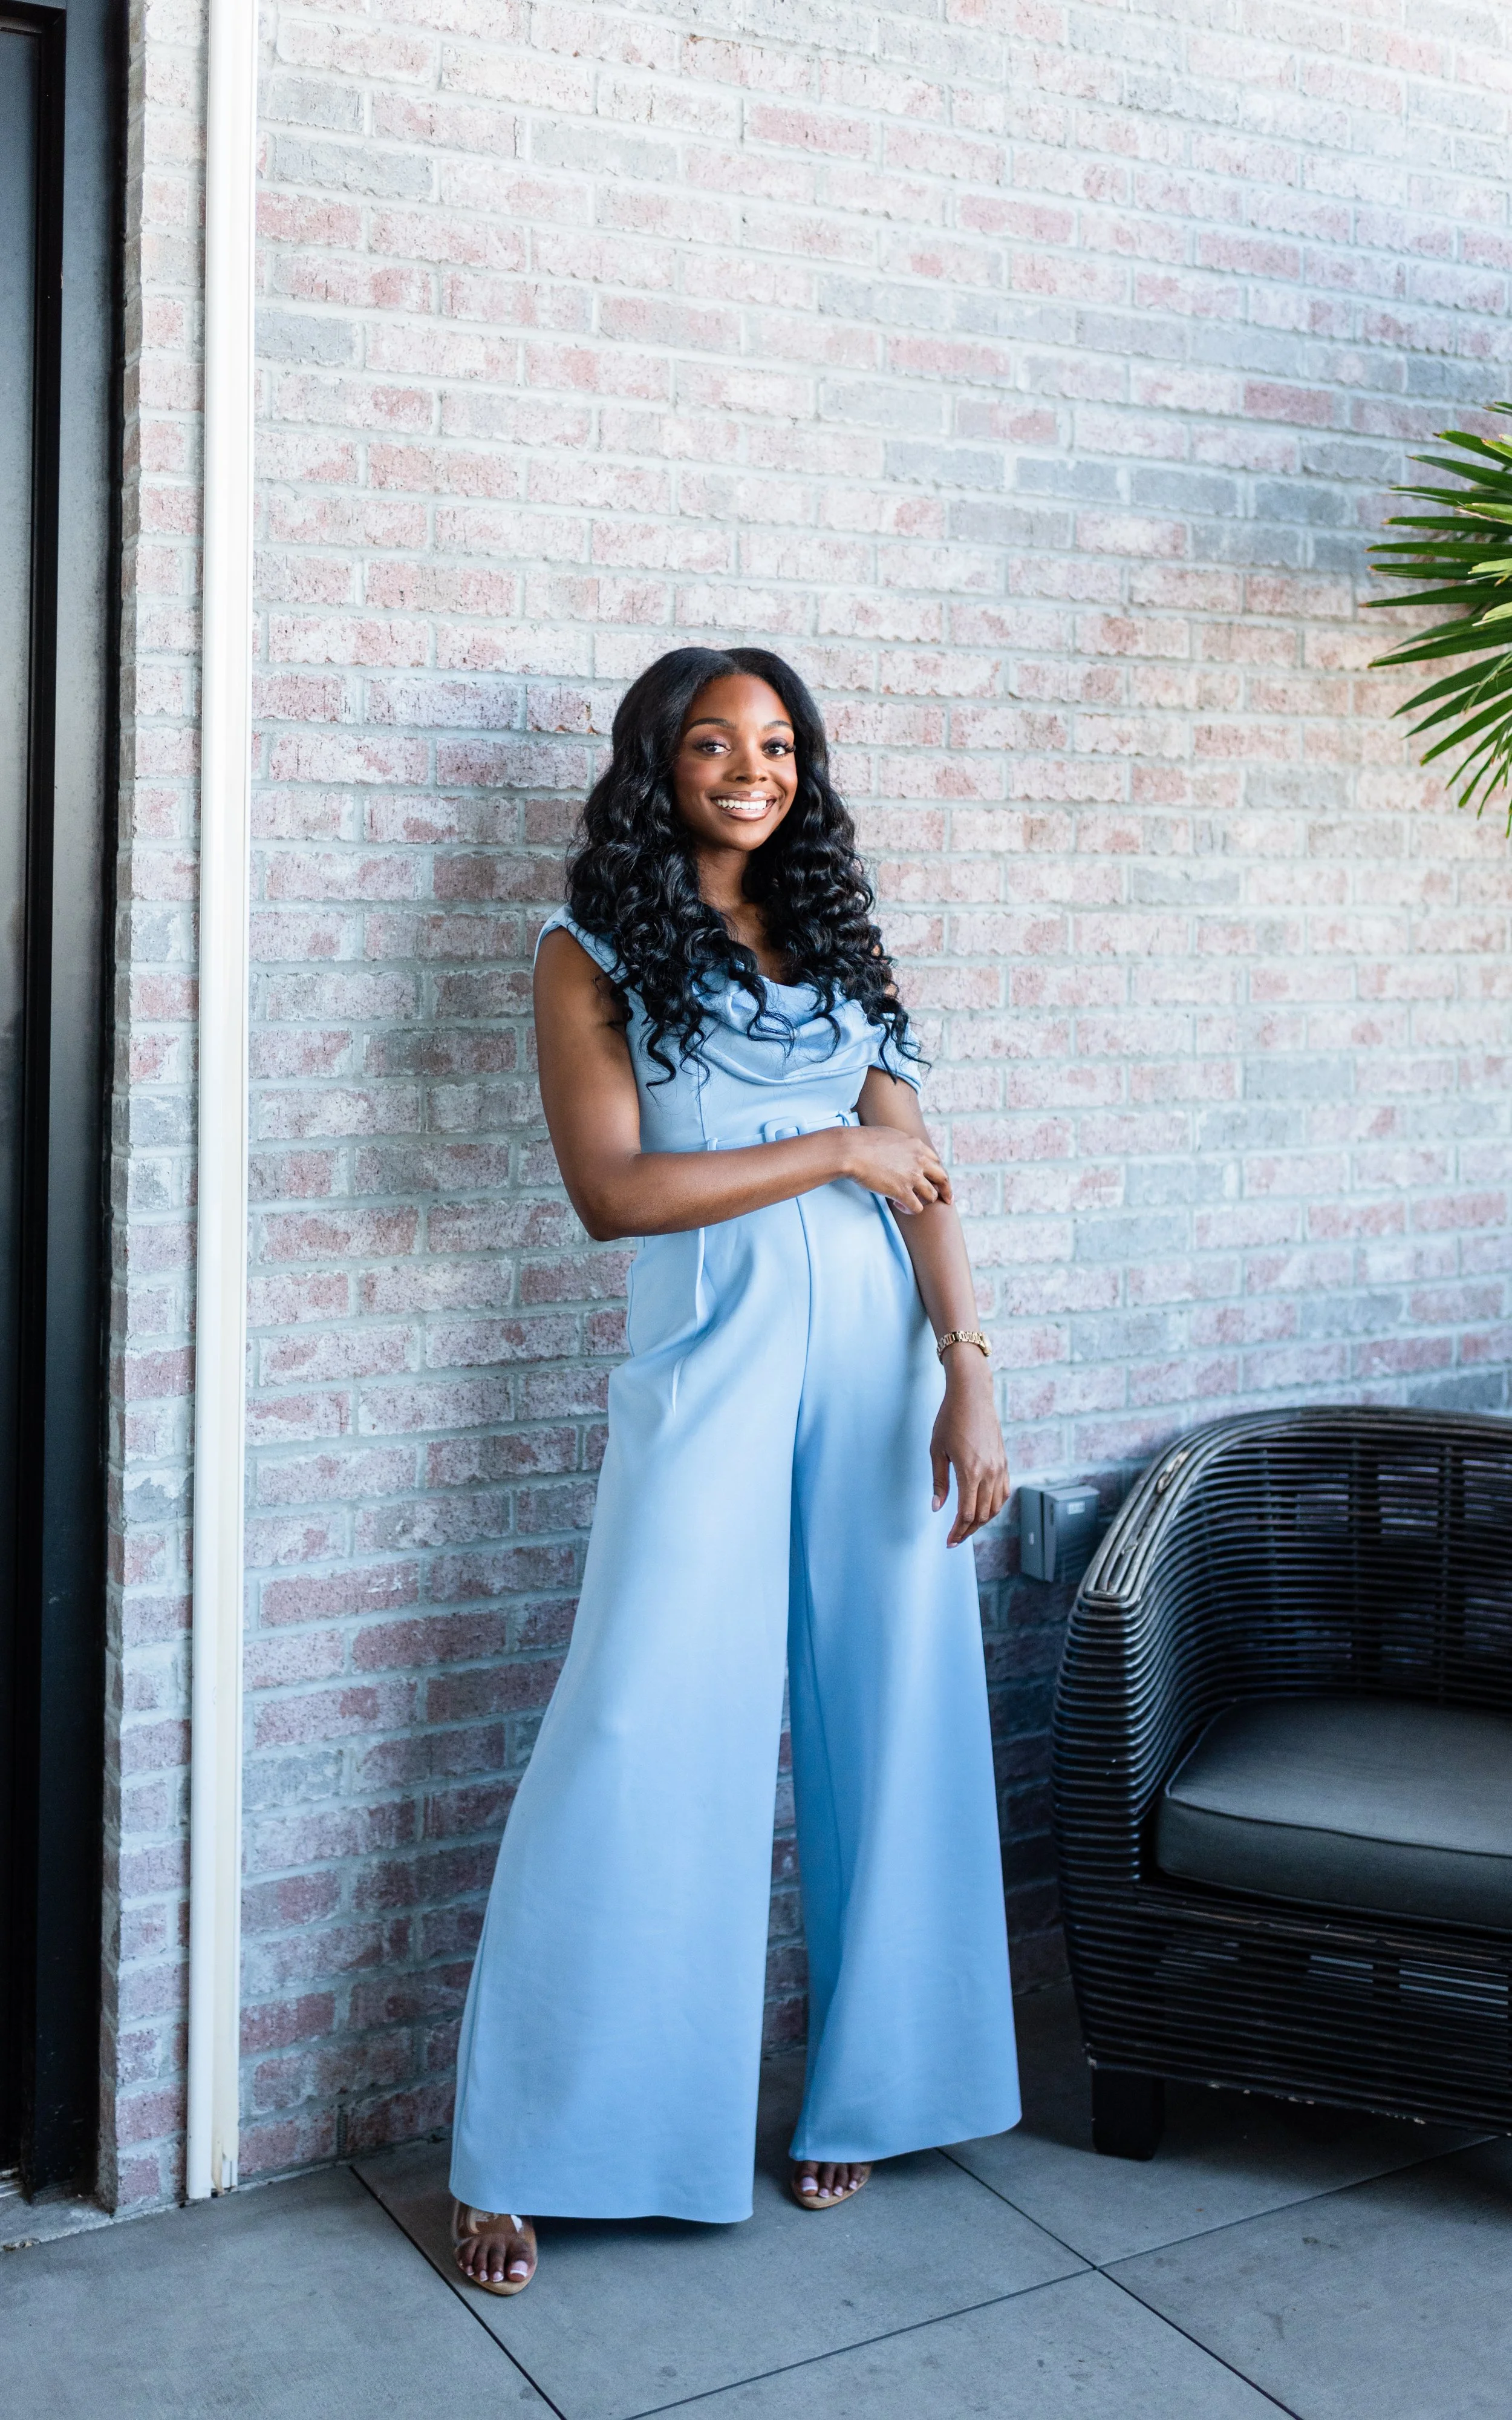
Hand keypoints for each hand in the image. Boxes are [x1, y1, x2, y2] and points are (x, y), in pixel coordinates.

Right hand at [842, 1126, 952, 1212]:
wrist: (852, 1150)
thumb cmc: (863, 1141)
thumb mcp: (890, 1135)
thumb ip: (902, 1145)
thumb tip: (899, 1150)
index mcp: (917, 1146)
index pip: (936, 1161)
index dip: (937, 1172)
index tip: (937, 1180)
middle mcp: (919, 1160)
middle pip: (942, 1178)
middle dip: (946, 1190)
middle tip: (947, 1200)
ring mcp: (912, 1176)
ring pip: (931, 1195)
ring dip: (923, 1200)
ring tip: (909, 1201)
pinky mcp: (902, 1191)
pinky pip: (917, 1207)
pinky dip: (911, 1209)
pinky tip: (900, 1206)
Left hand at [930, 1354, 1008, 1546]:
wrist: (972, 1395)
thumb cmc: (950, 1419)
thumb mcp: (937, 1450)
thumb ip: (939, 1482)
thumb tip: (937, 1508)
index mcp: (970, 1471)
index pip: (966, 1514)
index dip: (957, 1532)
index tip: (948, 1541)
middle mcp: (989, 1472)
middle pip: (981, 1515)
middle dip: (967, 1531)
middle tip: (954, 1539)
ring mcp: (999, 1467)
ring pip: (995, 1507)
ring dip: (981, 1522)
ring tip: (966, 1527)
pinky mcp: (1004, 1462)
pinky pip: (1003, 1493)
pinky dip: (994, 1506)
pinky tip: (982, 1509)